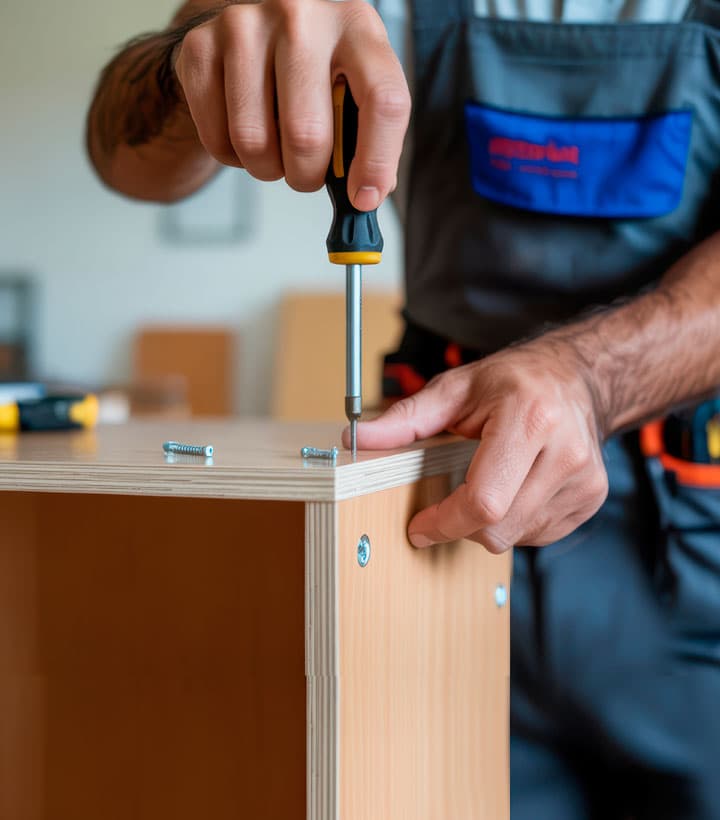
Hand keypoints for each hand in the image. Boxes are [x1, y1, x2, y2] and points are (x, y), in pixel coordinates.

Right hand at [173, 0, 410, 208]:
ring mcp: (246, 26)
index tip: (363, 197)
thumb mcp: (353, 89)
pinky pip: (217, 139)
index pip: (383, 100)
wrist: (250, 34)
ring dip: (267, 169)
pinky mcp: (200, 46)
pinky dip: (233, 157)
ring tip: (275, 151)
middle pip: (307, 134)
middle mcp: (302, 15)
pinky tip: (244, 133)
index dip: (375, 162)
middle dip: (307, 176)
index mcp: (356, 26)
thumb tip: (365, 196)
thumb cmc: (312, 71)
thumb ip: (367, 138)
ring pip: (255, 143)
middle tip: (307, 174)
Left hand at [349, 339, 608, 552]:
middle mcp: (565, 452)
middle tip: (447, 504)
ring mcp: (583, 480)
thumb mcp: (455, 388)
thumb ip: (406, 417)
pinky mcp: (591, 499)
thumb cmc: (513, 381)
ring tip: (488, 481)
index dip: (445, 522)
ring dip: (488, 523)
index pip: (483, 500)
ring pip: (517, 536)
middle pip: (498, 528)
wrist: (576, 378)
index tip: (420, 527)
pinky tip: (513, 488)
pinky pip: (537, 534)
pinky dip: (514, 521)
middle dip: (461, 525)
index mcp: (530, 419)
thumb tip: (359, 437)